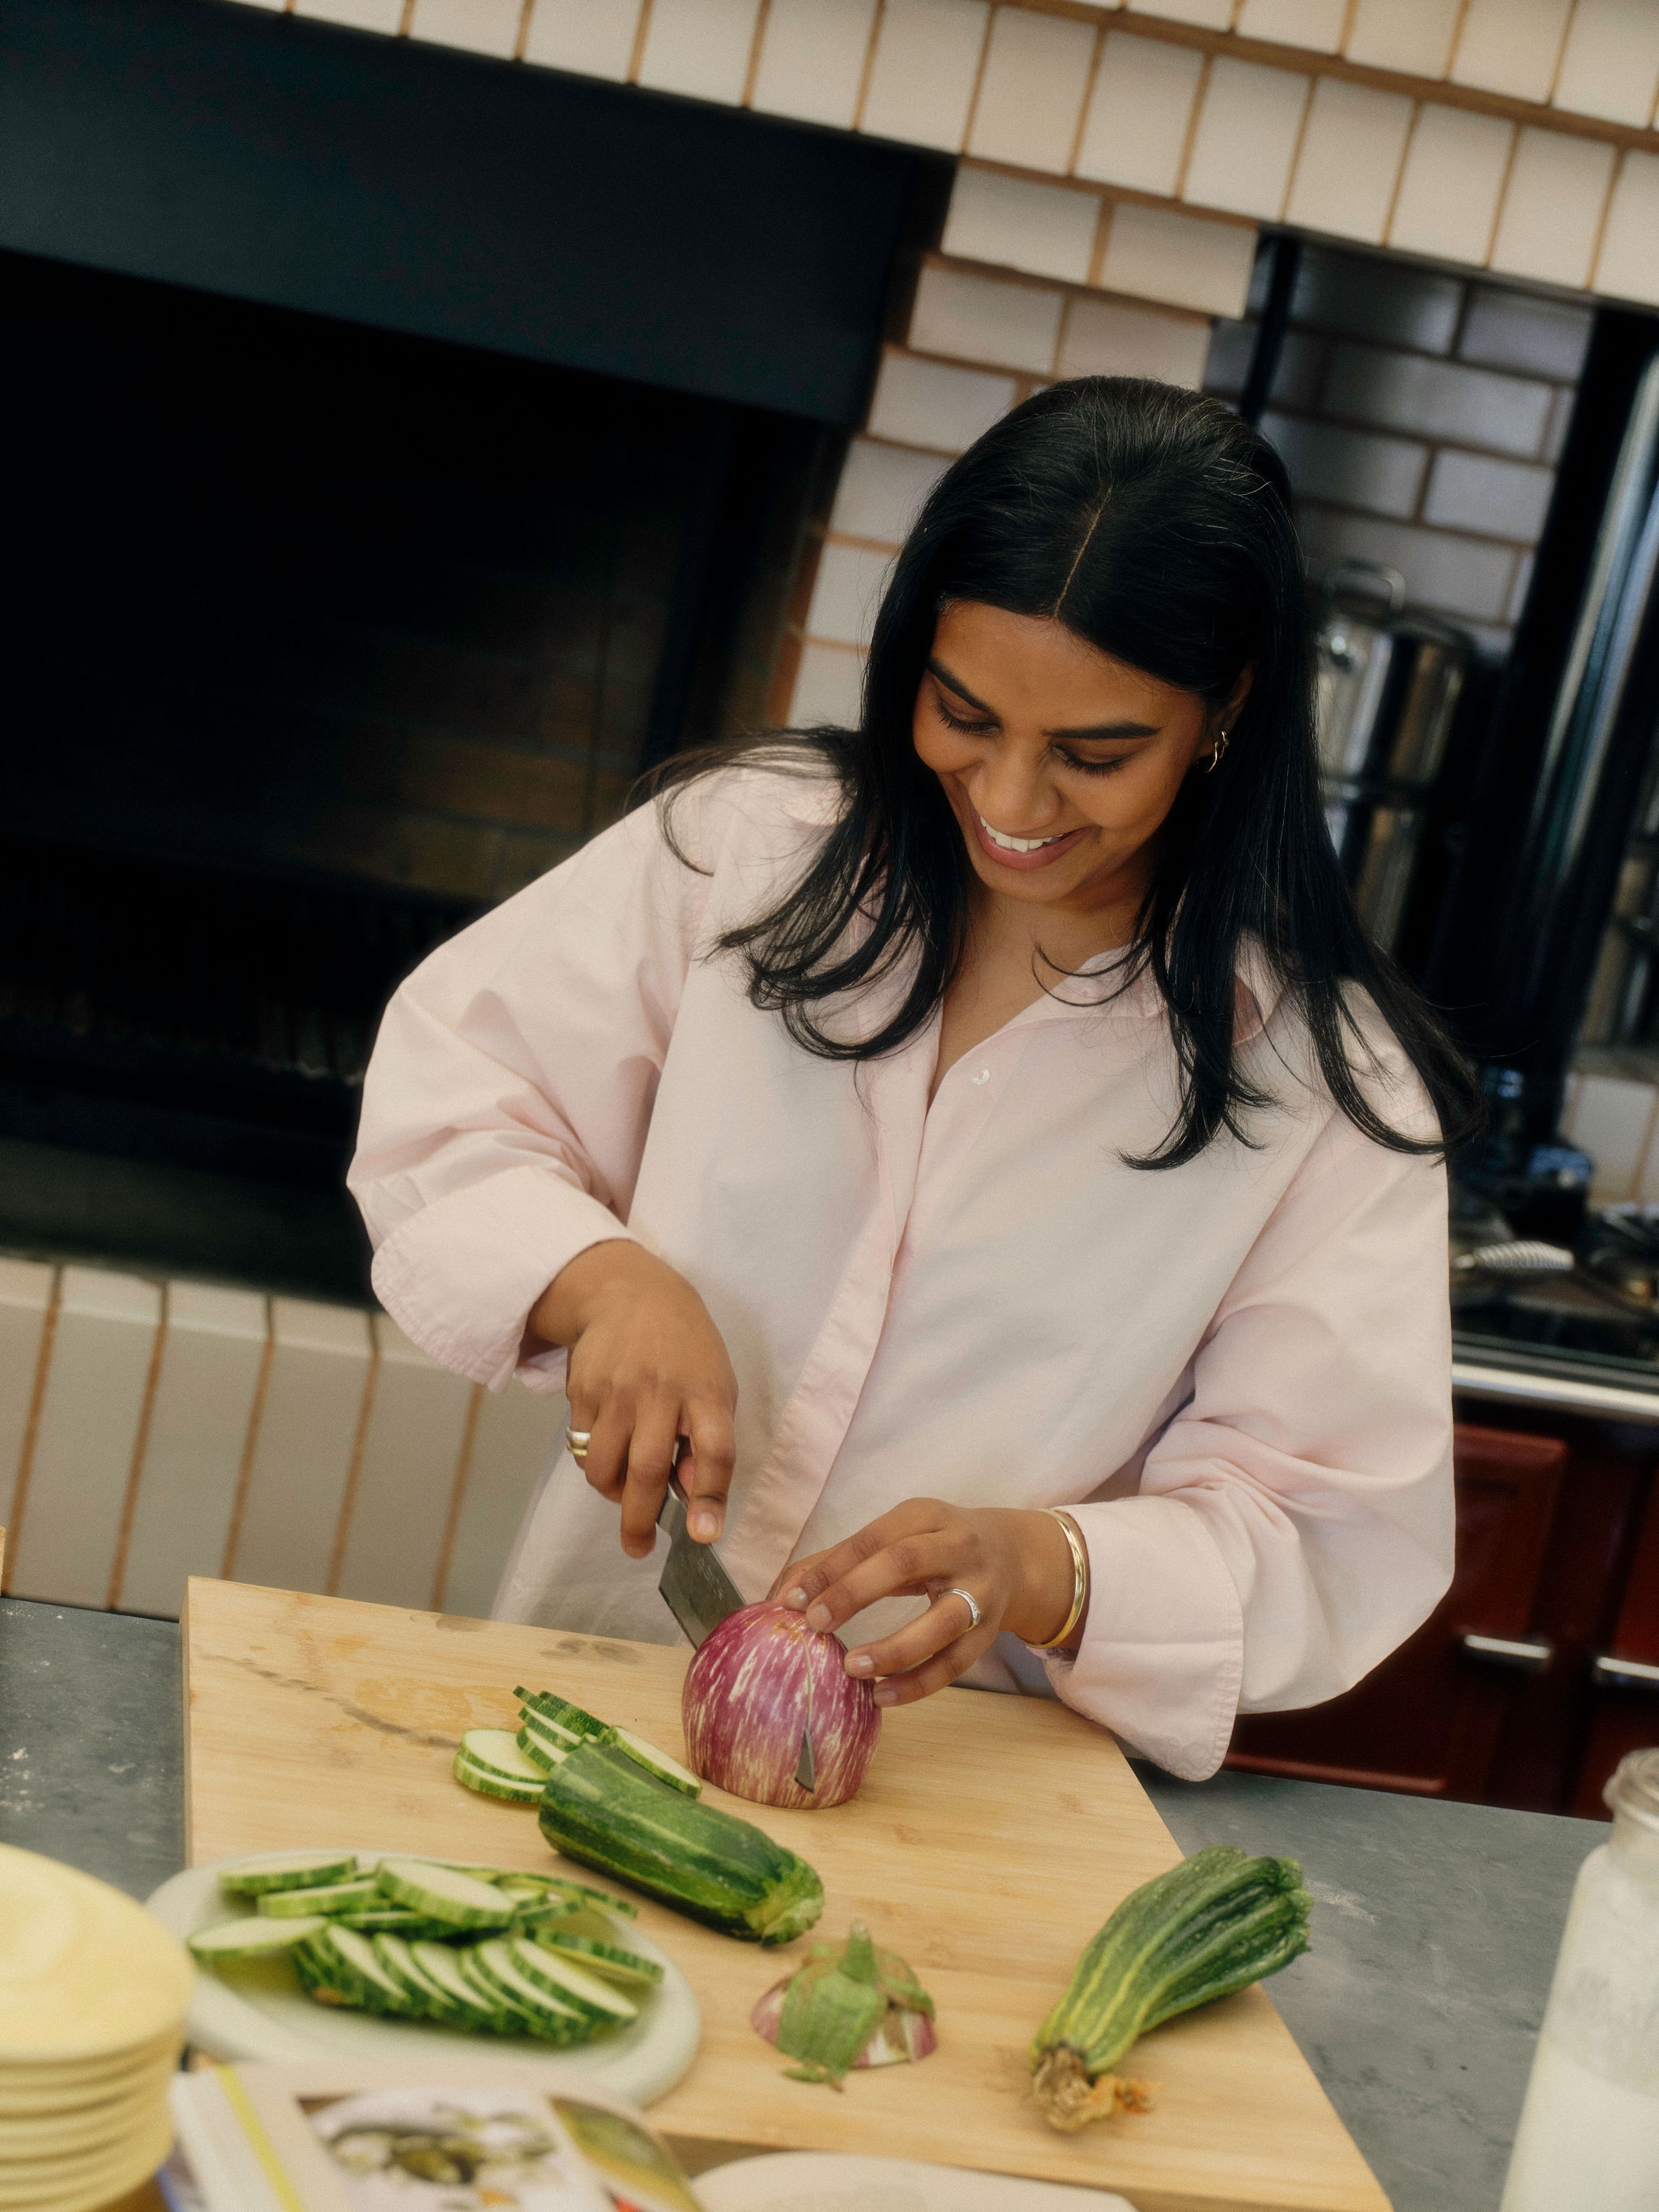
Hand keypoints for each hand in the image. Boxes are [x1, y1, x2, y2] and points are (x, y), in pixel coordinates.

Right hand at [531, 1241, 736, 1560]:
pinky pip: (581, 1447)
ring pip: (602, 1467)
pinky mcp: (581, 1390)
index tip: (703, 1535)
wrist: (629, 1292)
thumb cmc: (685, 1349)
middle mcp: (660, 1392)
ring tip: (624, 1490)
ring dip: (612, 1494)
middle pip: (646, 1469)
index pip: (715, 1450)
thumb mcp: (716, 1382)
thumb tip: (692, 1499)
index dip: (711, 1497)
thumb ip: (708, 1439)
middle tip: (638, 1549)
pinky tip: (610, 1447)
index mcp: (706, 1392)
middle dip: (640, 1521)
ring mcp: (616, 1391)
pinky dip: (595, 1462)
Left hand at [768, 1499, 1083, 1707]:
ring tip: (850, 1668)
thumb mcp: (895, 1537)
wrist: (1013, 1557)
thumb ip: (838, 1561)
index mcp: (924, 1516)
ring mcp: (980, 1590)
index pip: (871, 1538)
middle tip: (814, 1625)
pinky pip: (955, 1664)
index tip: (791, 1600)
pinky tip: (881, 1696)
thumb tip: (780, 1596)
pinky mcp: (989, 1631)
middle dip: (854, 1593)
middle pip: (905, 1563)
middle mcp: (957, 1546)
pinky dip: (918, 1684)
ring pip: (941, 1622)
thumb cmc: (933, 1547)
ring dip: (894, 1647)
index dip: (831, 1568)